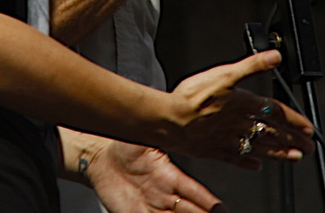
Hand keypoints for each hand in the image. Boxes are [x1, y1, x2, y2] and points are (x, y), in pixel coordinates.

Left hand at [87, 141, 224, 212]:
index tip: (221, 209)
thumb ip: (156, 132)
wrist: (102, 163)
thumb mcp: (142, 139)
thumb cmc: (125, 148)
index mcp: (169, 175)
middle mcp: (165, 194)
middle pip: (191, 210)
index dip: (209, 201)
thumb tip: (170, 120)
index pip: (194, 190)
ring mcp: (153, 207)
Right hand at [164, 50, 313, 168]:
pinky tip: (256, 165)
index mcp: (244, 104)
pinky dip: (248, 162)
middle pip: (273, 133)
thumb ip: (252, 65)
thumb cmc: (193, 97)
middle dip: (293, 140)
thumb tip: (275, 56)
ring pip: (260, 147)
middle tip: (308, 147)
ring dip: (279, 153)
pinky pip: (236, 158)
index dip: (295, 120)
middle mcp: (240, 124)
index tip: (308, 128)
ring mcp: (228, 139)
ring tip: (294, 157)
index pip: (277, 113)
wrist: (169, 120)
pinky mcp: (214, 150)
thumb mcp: (225, 73)